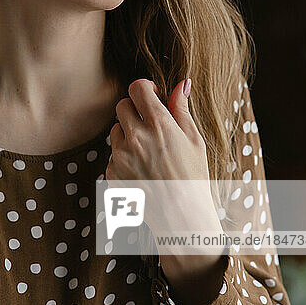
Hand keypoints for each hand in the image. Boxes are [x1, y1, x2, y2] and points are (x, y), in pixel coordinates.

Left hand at [105, 78, 223, 245]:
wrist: (180, 220)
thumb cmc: (193, 178)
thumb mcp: (195, 140)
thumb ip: (182, 109)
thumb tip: (182, 84)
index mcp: (159, 125)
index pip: (137, 88)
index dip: (145, 88)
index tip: (152, 97)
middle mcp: (136, 137)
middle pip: (122, 105)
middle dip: (134, 110)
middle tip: (150, 125)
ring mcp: (120, 156)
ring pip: (116, 130)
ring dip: (128, 134)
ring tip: (148, 153)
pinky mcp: (111, 173)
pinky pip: (113, 155)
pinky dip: (124, 158)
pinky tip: (142, 171)